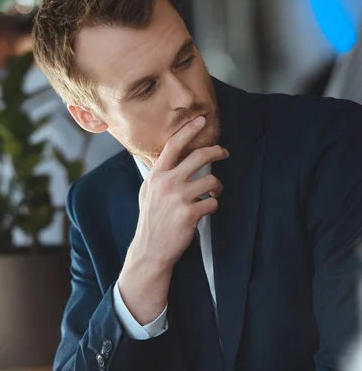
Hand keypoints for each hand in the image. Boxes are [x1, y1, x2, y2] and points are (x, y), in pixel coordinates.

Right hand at [132, 115, 228, 269]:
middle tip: (224, 152)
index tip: (201, 120)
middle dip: (217, 151)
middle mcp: (167, 183)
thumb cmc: (151, 221)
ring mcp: (178, 198)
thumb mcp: (147, 192)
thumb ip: (157, 174)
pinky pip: (213, 202)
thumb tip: (163, 155)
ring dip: (217, 187)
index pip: (173, 145)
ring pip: (211, 180)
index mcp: (156, 176)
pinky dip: (213, 205)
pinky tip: (205, 211)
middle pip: (199, 156)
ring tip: (213, 193)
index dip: (189, 130)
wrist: (150, 250)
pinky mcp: (190, 213)